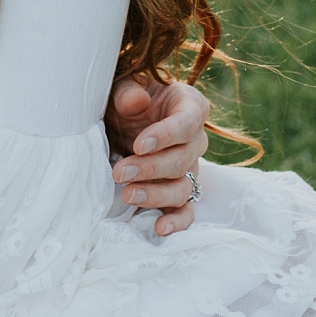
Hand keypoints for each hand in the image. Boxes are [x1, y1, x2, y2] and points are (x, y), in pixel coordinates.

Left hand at [105, 77, 209, 235]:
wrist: (122, 121)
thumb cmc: (126, 100)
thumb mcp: (122, 87)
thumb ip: (128, 91)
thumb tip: (137, 101)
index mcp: (190, 106)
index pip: (188, 122)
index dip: (165, 135)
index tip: (139, 145)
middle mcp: (196, 140)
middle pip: (182, 159)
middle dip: (149, 168)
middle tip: (119, 172)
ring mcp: (190, 168)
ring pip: (182, 188)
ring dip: (155, 194)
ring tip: (127, 195)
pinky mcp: (180, 191)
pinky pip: (186, 210)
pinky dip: (176, 221)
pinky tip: (160, 229)